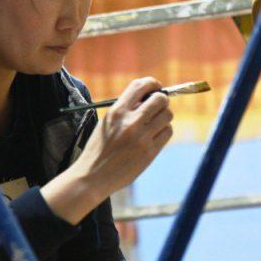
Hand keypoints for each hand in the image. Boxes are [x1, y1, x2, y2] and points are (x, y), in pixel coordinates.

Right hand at [42, 77, 172, 223]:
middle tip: (158, 107)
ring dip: (164, 117)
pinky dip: (164, 131)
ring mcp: (141, 137)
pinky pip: (167, 132)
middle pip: (160, 99)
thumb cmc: (98, 149)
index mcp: (116, 111)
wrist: (92, 177)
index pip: (141, 86)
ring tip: (154, 124)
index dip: (153, 84)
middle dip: (162, 100)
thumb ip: (125, 110)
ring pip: (167, 115)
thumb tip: (149, 98)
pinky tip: (154, 136)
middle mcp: (130, 122)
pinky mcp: (149, 152)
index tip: (156, 88)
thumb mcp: (106, 123)